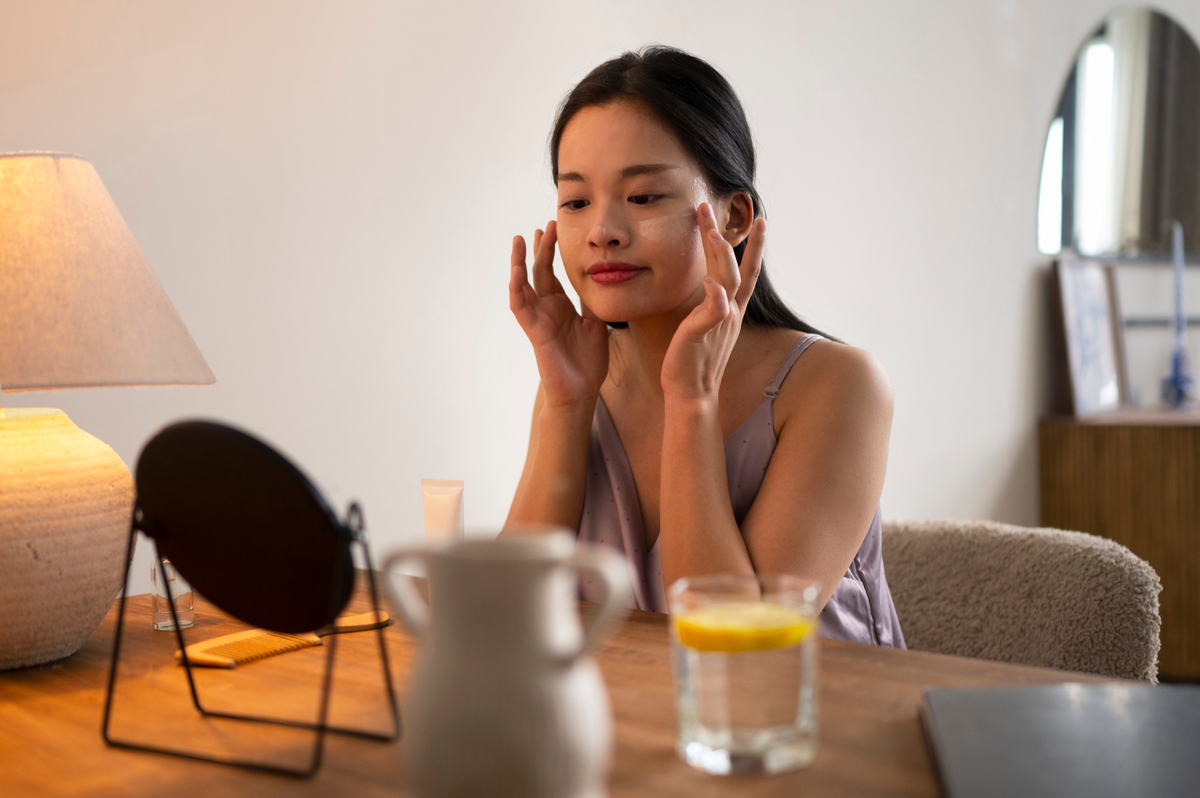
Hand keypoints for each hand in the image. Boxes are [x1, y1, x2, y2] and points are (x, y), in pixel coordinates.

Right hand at [510, 220, 609, 408]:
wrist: (582, 390)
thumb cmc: (588, 361)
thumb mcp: (596, 322)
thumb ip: (592, 301)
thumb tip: (599, 276)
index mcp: (561, 306)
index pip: (551, 272)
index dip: (551, 251)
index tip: (554, 228)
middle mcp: (546, 309)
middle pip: (538, 272)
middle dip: (540, 248)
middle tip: (544, 225)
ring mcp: (538, 319)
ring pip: (523, 285)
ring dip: (519, 263)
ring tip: (519, 240)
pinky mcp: (534, 332)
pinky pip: (521, 308)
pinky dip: (517, 290)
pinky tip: (515, 273)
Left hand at [661, 203, 764, 402]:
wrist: (691, 393)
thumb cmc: (693, 359)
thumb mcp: (706, 325)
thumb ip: (710, 304)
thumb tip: (710, 285)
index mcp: (731, 309)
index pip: (747, 272)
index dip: (755, 246)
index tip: (761, 220)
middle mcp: (731, 312)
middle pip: (735, 267)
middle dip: (724, 236)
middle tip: (709, 206)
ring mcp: (720, 322)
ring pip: (728, 282)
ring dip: (722, 257)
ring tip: (713, 234)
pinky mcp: (705, 333)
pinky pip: (714, 311)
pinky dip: (715, 295)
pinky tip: (710, 281)